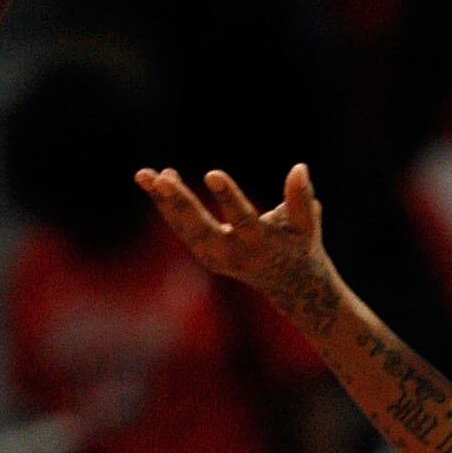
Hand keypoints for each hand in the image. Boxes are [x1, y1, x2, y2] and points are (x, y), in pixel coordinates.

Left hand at [138, 160, 334, 317]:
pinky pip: (180, 227)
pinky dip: (164, 205)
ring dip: (162, 201)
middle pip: (203, 229)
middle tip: (162, 178)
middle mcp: (234, 255)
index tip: (212, 173)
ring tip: (144, 174)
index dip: (228, 198)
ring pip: (184, 228)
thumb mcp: (307, 225)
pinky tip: (150, 180)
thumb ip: (301, 199)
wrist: (291, 284)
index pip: (243, 220)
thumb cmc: (300, 245)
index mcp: (261, 245)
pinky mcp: (204, 254)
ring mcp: (215, 258)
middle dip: (181, 203)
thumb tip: (300, 168)